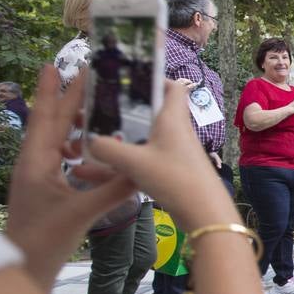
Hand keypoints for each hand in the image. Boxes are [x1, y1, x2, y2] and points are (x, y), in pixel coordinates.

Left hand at [5, 66, 138, 291]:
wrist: (22, 269)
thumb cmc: (44, 241)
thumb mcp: (81, 214)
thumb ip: (112, 190)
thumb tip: (141, 169)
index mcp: (35, 162)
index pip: (47, 118)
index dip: (55, 91)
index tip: (58, 64)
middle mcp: (32, 163)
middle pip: (49, 123)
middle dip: (65, 98)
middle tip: (83, 75)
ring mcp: (35, 176)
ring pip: (53, 140)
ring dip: (71, 123)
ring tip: (92, 110)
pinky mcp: (41, 189)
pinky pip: (57, 157)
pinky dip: (73, 147)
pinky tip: (87, 150)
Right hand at [88, 78, 238, 230]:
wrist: (205, 215)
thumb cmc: (175, 179)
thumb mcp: (135, 162)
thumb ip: (108, 150)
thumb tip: (88, 142)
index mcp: (172, 118)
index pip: (173, 87)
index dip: (155, 78)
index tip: (131, 79)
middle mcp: (176, 132)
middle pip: (153, 112)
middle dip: (127, 111)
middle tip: (101, 111)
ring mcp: (176, 153)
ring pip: (145, 139)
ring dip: (123, 140)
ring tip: (93, 141)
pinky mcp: (173, 172)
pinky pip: (146, 160)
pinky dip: (126, 163)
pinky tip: (101, 173)